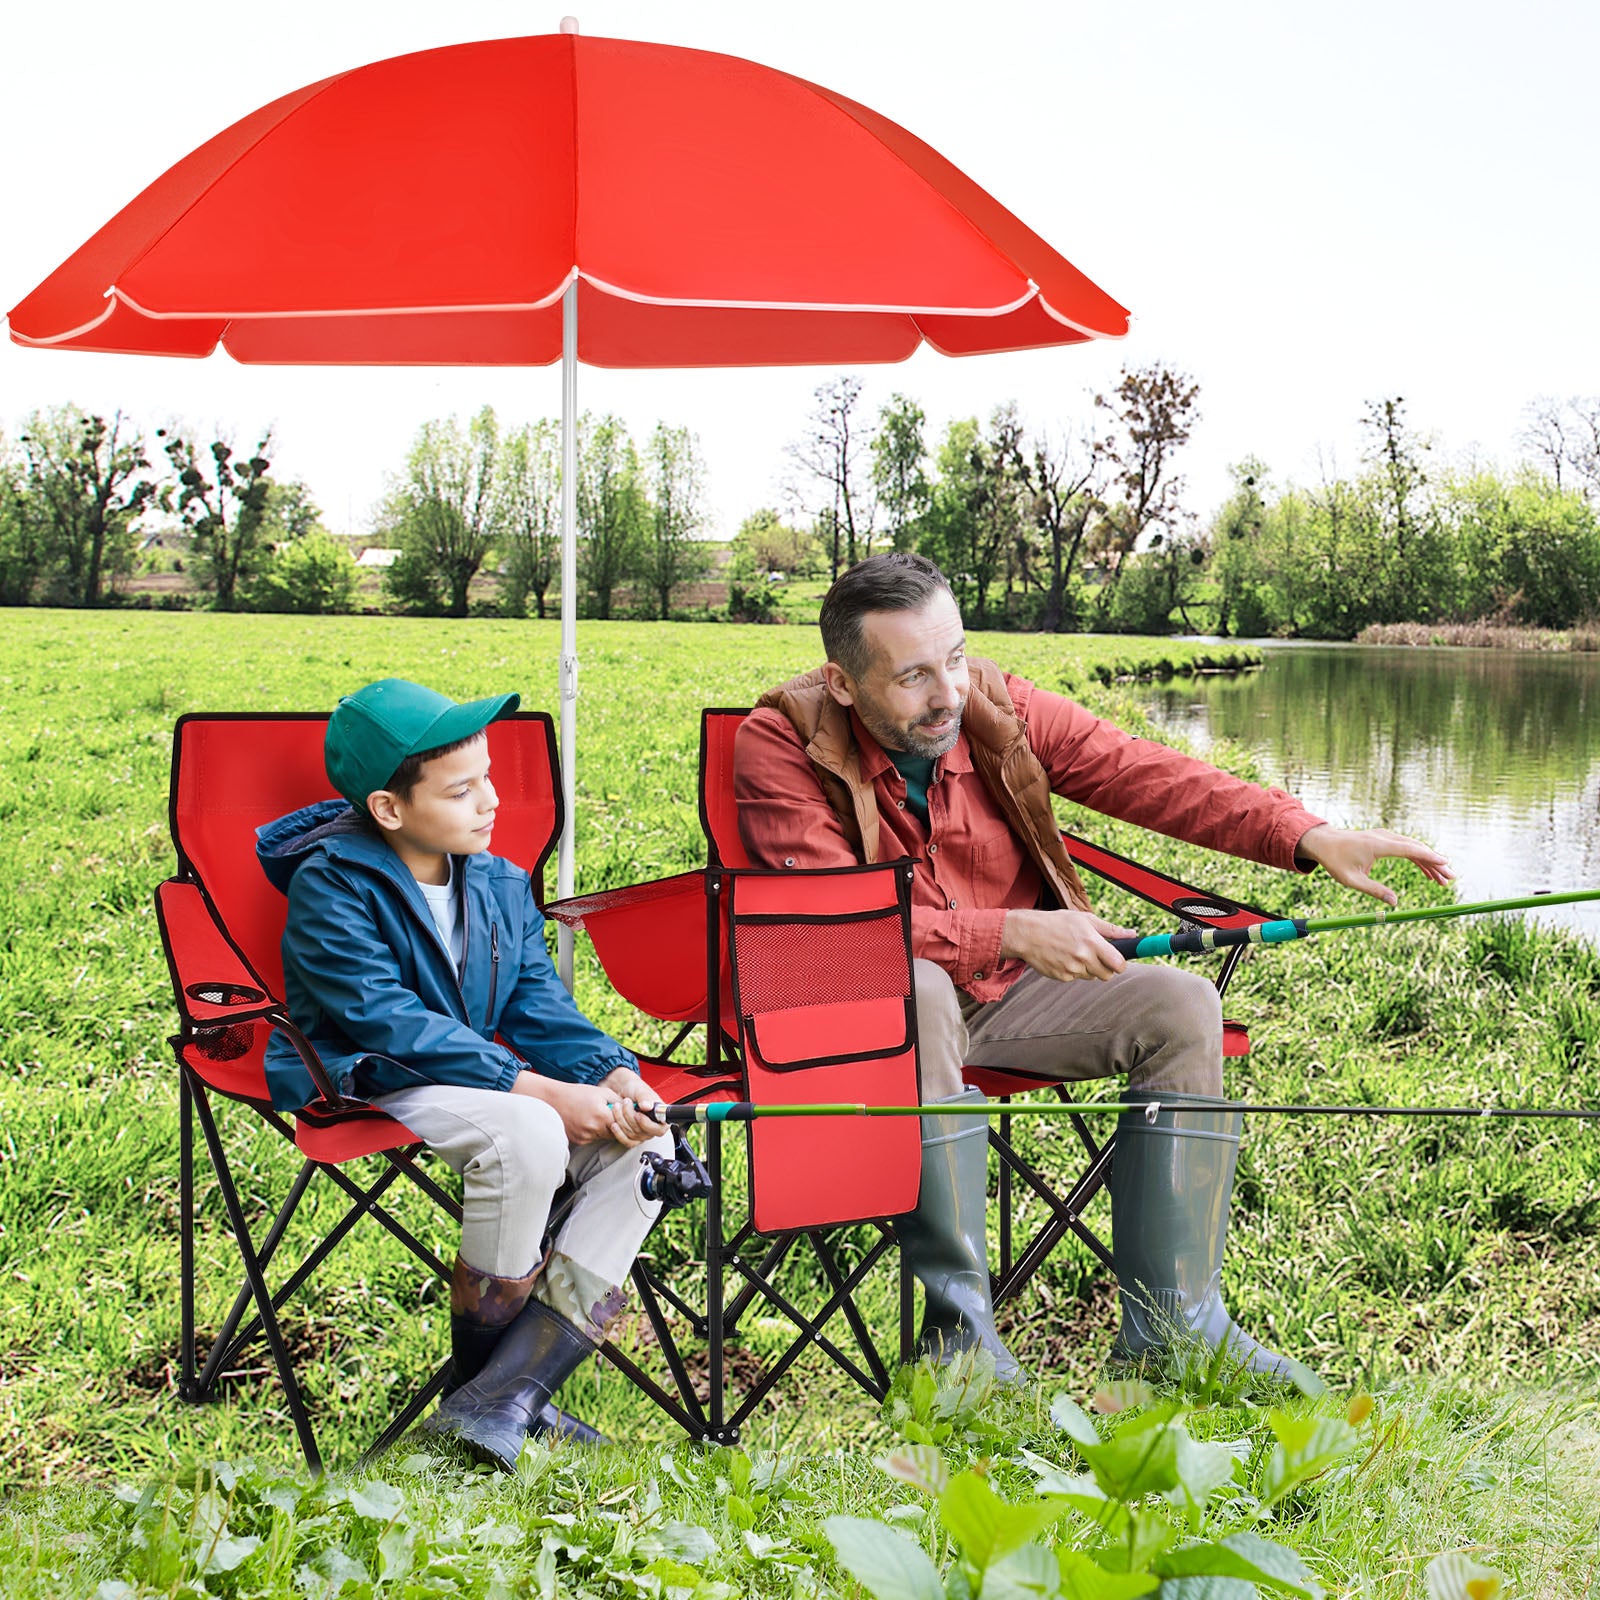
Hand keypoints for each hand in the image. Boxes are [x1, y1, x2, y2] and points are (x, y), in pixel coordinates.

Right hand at [513, 1073, 658, 1145]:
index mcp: (601, 1116)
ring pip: (604, 1137)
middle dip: (617, 1125)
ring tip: (596, 1115)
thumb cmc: (577, 1093)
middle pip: (615, 1133)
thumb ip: (617, 1101)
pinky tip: (586, 1120)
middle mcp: (593, 1129)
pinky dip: (593, 1131)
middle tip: (614, 1115)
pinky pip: (592, 1138)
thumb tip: (631, 1108)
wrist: (553, 1100)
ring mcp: (585, 1137)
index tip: (630, 1118)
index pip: (623, 1125)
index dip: (627, 1122)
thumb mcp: (601, 1092)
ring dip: (605, 1129)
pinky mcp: (578, 1141)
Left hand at [600, 1065, 662, 1141]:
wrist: (623, 1091)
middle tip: (626, 1103)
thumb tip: (648, 1106)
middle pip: (643, 1132)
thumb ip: (646, 1097)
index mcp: (661, 1117)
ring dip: (622, 1121)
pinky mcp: (631, 1137)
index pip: (659, 1129)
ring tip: (618, 1107)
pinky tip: (614, 1123)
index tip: (638, 1115)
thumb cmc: (635, 1089)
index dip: (647, 1124)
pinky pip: (626, 1141)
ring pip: (632, 1135)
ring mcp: (642, 1134)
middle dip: (630, 1117)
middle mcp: (653, 1127)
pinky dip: (618, 1132)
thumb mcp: (641, 1090)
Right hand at [998, 908, 1136, 981]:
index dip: (1121, 964)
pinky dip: (1073, 970)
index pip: (1118, 964)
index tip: (1118, 961)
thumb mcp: (1085, 919)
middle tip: (1096, 956)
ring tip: (1074, 952)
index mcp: (1092, 942)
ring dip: (1088, 968)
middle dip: (1105, 967)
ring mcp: (1072, 970)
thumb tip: (1132, 934)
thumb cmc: (1057, 923)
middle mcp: (1083, 958)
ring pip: (1091, 976)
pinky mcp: (1062, 977)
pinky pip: (1076, 978)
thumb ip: (1111, 929)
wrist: (1028, 933)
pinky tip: (1063, 957)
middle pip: (1107, 975)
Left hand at [1294, 824, 1452, 906]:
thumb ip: (1373, 890)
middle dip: (1435, 863)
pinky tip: (1428, 874)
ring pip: (1413, 848)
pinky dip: (1418, 859)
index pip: (1410, 849)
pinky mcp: (1384, 840)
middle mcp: (1384, 837)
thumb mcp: (1351, 880)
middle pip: (1417, 848)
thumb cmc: (1335, 860)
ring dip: (1429, 862)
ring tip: (1443, 880)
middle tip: (1451, 878)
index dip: (1429, 857)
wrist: (1323, 842)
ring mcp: (1385, 837)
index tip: (1446, 863)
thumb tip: (1395, 903)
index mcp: (1378, 845)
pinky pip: (1406, 848)